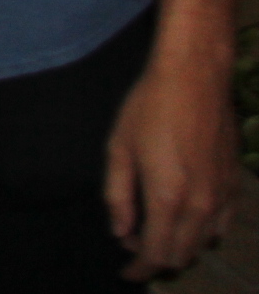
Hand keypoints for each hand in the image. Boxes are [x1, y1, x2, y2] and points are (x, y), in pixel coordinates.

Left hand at [104, 50, 238, 279]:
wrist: (195, 78)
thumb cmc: (148, 108)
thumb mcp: (119, 148)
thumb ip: (118, 196)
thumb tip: (121, 231)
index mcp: (168, 198)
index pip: (157, 253)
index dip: (139, 269)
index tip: (126, 274)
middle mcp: (201, 205)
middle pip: (182, 254)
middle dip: (157, 259)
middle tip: (134, 246)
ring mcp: (223, 196)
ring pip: (203, 243)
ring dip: (179, 247)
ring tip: (155, 233)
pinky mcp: (234, 185)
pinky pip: (221, 225)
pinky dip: (202, 233)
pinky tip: (186, 220)